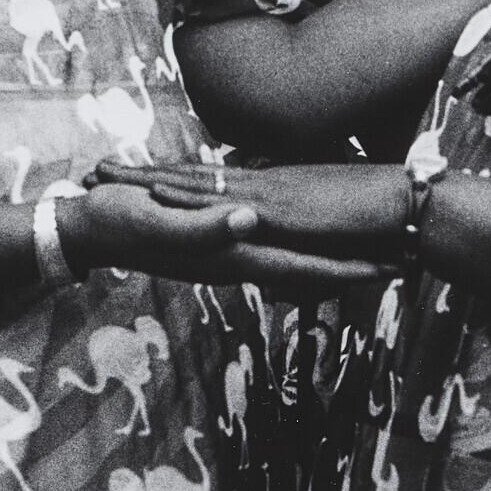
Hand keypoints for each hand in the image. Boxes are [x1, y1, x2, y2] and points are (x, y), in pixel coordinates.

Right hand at [69, 173, 389, 297]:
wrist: (86, 228)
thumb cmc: (118, 223)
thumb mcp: (159, 221)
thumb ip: (204, 227)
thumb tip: (250, 223)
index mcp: (231, 254)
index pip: (303, 265)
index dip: (348, 268)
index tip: (392, 268)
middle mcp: (237, 256)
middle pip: (309, 267)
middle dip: (356, 267)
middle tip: (405, 262)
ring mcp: (228, 250)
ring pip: (295, 260)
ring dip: (334, 260)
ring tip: (377, 256)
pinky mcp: (218, 237)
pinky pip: (272, 249)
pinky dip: (302, 249)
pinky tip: (315, 244)